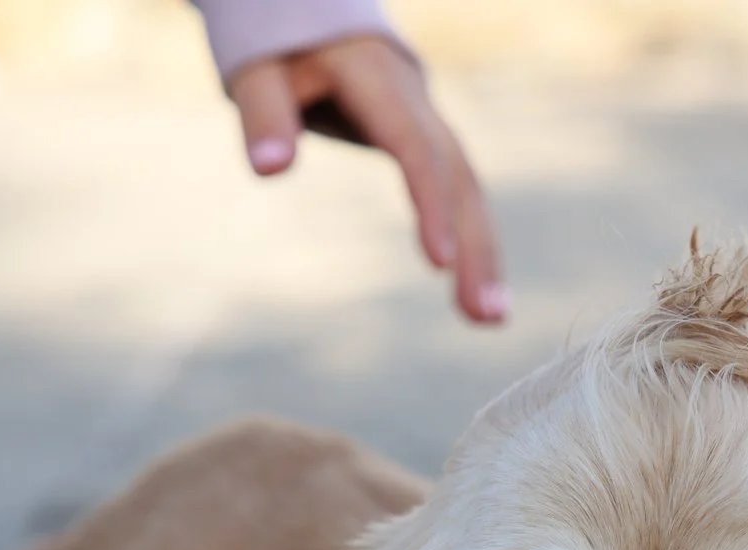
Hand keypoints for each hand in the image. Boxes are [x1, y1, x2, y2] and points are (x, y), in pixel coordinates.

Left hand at [229, 36, 505, 325]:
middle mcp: (417, 101)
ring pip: (470, 188)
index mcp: (380, 81)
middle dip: (476, 247)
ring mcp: (428, 122)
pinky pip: (460, 192)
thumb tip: (270, 171)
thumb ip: (264, 114)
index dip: (431, 202)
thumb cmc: (279, 45)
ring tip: (489, 320)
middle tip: (485, 317)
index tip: (439, 265)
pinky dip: (470, 240)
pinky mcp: (427, 142)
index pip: (417, 147)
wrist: (312, 14)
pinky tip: (475, 291)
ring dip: (483, 253)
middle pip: (461, 176)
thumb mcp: (258, 70)